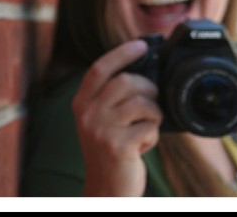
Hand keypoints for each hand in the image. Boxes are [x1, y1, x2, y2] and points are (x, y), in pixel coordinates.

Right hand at [73, 39, 161, 196]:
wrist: (106, 191)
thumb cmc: (109, 152)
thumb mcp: (100, 121)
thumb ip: (111, 98)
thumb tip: (143, 71)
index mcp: (81, 103)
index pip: (100, 68)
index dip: (122, 53)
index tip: (142, 44)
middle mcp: (88, 114)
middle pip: (125, 81)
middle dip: (148, 86)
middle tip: (154, 98)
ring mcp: (101, 130)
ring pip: (141, 103)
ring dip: (155, 112)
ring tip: (150, 124)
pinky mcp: (118, 146)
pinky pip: (149, 127)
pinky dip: (154, 134)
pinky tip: (145, 144)